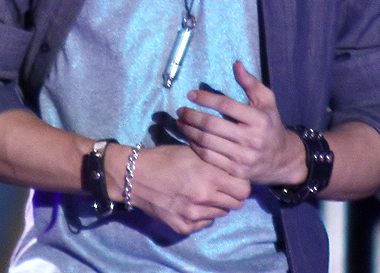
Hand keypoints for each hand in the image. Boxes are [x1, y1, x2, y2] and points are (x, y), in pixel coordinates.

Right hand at [119, 143, 250, 234]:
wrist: (135, 176)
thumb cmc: (165, 158)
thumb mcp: (194, 151)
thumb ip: (216, 160)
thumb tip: (236, 167)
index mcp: (209, 176)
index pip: (244, 190)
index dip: (241, 183)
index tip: (234, 179)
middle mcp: (204, 198)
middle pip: (235, 204)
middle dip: (232, 195)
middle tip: (221, 186)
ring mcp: (193, 215)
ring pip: (220, 214)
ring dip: (217, 204)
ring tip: (203, 193)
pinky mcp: (183, 226)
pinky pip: (205, 223)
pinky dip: (203, 215)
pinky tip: (191, 203)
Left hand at [175, 60, 306, 185]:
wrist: (281, 159)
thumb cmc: (270, 124)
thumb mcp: (267, 101)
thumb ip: (251, 83)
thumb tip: (236, 64)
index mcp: (259, 119)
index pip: (226, 105)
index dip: (206, 98)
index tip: (191, 94)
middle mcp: (252, 139)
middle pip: (212, 125)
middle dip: (191, 116)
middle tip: (180, 110)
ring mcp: (243, 157)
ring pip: (207, 142)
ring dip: (189, 131)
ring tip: (180, 122)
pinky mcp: (236, 171)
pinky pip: (209, 158)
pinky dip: (195, 146)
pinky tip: (189, 138)